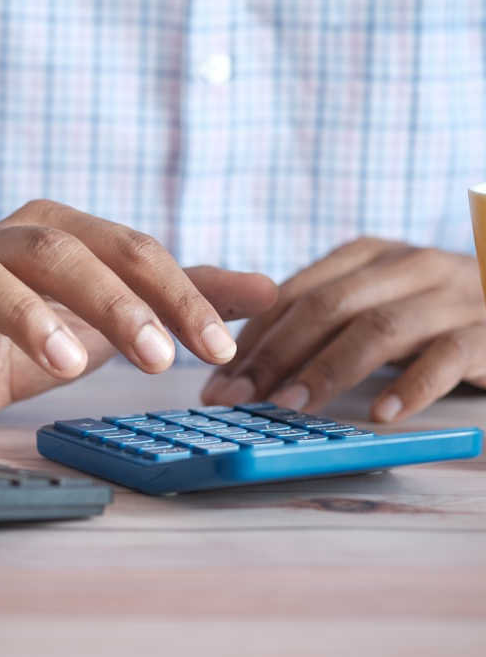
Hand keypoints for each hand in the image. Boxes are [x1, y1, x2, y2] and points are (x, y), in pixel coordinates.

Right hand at [0, 200, 276, 435]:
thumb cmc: (38, 324)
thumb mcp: (115, 308)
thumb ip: (184, 296)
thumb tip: (270, 290)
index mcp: (60, 230)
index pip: (129, 249)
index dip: (177, 295)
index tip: (218, 348)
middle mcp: (4, 243)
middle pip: (61, 252)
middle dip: (114, 302)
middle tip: (160, 359)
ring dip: (29, 319)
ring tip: (70, 364)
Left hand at [202, 237, 485, 421]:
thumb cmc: (431, 313)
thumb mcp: (373, 303)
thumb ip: (321, 321)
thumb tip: (245, 368)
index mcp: (367, 256)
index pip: (294, 293)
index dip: (252, 338)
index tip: (218, 380)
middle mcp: (406, 266)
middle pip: (327, 307)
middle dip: (274, 355)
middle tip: (237, 399)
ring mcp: (450, 295)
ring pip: (378, 328)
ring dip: (326, 370)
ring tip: (289, 407)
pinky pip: (448, 355)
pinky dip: (412, 385)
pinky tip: (381, 413)